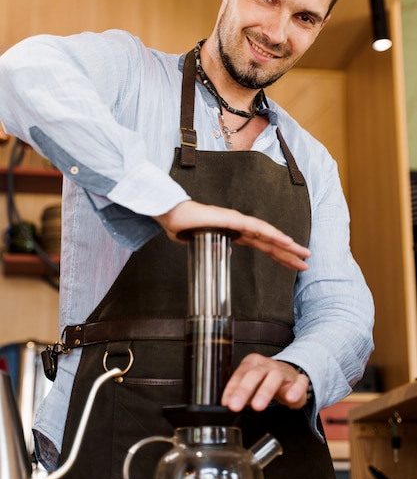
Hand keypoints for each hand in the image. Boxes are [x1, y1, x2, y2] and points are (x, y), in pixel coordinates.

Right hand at [154, 200, 309, 270]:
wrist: (170, 214)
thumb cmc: (182, 226)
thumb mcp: (202, 244)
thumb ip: (215, 248)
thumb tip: (226, 254)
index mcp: (234, 233)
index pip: (262, 245)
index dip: (279, 255)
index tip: (294, 264)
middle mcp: (240, 227)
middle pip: (270, 242)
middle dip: (289, 253)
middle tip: (308, 262)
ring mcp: (238, 222)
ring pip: (268, 235)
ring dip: (287, 245)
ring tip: (303, 254)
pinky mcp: (232, 220)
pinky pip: (256, 229)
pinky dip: (272, 234)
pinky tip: (285, 241)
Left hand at [221, 355, 309, 410]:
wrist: (289, 375)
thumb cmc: (265, 380)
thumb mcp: (251, 384)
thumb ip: (240, 392)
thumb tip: (227, 403)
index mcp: (252, 363)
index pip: (240, 373)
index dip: (232, 388)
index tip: (226, 402)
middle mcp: (267, 365)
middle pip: (255, 374)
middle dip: (244, 390)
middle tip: (236, 405)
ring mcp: (284, 371)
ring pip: (275, 377)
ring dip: (265, 391)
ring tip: (257, 406)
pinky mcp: (299, 380)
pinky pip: (299, 382)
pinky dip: (296, 390)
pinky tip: (290, 399)